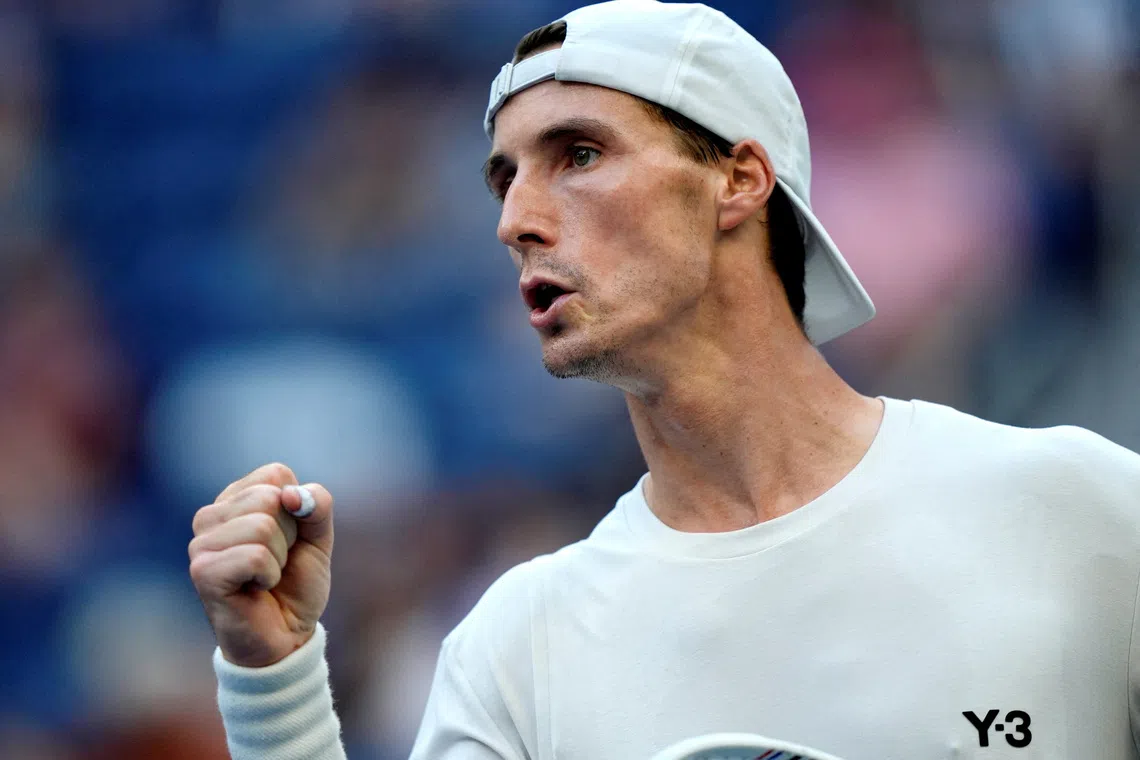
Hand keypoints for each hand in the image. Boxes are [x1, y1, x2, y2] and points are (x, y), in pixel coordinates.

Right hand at [189, 463, 333, 667]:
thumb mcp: (318, 538)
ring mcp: (201, 543)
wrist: (285, 639)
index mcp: (235, 499)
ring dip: (279, 558)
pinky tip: (256, 590)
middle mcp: (210, 516)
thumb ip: (317, 505)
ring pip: (263, 525)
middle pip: (270, 497)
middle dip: (289, 536)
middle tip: (277, 564)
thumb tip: (291, 495)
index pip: (277, 474)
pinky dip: (269, 576)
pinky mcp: (202, 571)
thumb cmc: (295, 586)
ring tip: (265, 578)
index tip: (289, 540)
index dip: (297, 510)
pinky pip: (256, 556)